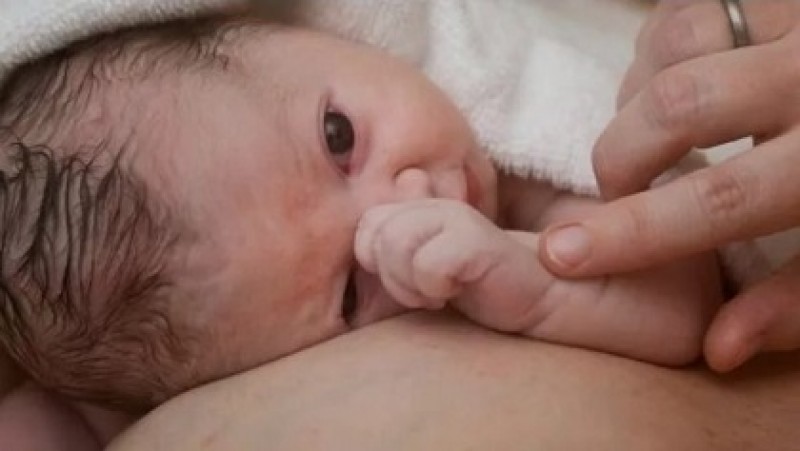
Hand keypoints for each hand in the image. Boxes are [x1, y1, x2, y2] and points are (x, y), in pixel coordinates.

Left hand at [355, 199, 550, 331]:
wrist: (543, 297)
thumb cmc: (478, 289)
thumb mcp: (424, 275)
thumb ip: (394, 252)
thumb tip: (373, 229)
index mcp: (418, 209)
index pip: (365, 223)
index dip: (375, 259)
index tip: (408, 281)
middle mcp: (433, 205)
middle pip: (372, 229)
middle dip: (389, 272)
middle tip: (423, 290)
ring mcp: (454, 216)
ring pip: (393, 243)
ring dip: (409, 283)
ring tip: (439, 292)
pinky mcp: (474, 236)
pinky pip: (426, 264)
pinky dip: (434, 288)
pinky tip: (457, 292)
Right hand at [539, 0, 799, 370]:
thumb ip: (795, 301)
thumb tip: (718, 348)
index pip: (722, 199)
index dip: (634, 232)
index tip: (562, 254)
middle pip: (677, 106)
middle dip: (623, 154)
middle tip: (619, 186)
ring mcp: (795, 19)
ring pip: (674, 43)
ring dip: (639, 94)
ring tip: (654, 130)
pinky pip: (684, 10)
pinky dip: (658, 52)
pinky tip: (676, 81)